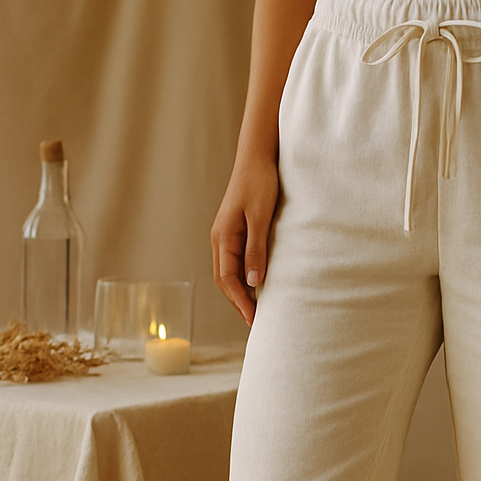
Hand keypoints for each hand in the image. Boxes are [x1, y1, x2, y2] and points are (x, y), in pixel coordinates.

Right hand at [211, 156, 278, 325]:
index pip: (228, 280)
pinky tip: (256, 284)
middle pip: (224, 280)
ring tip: (256, 310)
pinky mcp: (233, 230)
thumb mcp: (260, 218)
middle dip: (238, 303)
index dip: (241, 302)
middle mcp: (219, 239)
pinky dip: (242, 278)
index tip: (254, 320)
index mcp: (223, 237)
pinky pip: (234, 261)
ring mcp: (224, 235)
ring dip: (239, 293)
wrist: (257, 157)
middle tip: (256, 323)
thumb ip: (256, 250)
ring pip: (228, 272)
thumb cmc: (260, 183)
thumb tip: (253, 284)